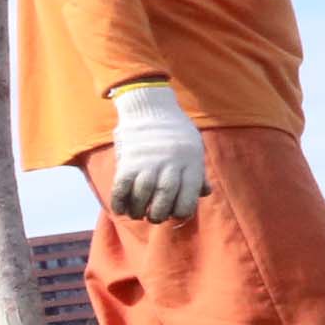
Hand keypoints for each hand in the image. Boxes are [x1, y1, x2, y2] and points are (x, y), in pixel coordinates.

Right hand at [108, 81, 205, 221]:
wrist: (151, 107)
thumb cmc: (176, 131)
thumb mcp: (194, 148)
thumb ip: (197, 172)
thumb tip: (204, 193)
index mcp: (190, 162)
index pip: (188, 197)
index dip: (182, 212)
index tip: (175, 216)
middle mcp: (170, 163)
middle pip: (165, 197)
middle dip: (159, 214)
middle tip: (155, 217)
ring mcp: (148, 162)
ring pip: (143, 194)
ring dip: (139, 210)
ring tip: (139, 214)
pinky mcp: (128, 160)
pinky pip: (122, 187)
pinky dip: (120, 201)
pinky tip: (121, 209)